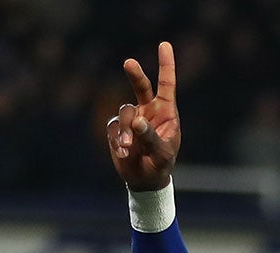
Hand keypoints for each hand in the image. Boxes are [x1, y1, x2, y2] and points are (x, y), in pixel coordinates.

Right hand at [110, 41, 179, 190]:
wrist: (144, 180)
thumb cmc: (160, 164)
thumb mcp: (161, 153)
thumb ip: (150, 136)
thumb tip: (136, 120)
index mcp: (166, 111)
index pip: (166, 84)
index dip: (166, 65)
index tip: (164, 45)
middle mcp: (148, 110)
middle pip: (140, 86)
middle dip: (134, 74)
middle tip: (129, 63)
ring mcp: (132, 119)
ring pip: (124, 112)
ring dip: (125, 129)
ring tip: (128, 147)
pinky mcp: (118, 129)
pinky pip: (113, 127)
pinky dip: (117, 138)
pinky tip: (123, 152)